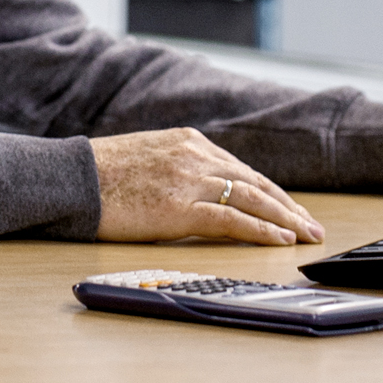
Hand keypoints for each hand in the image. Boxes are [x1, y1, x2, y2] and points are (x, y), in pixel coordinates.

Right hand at [92, 128, 323, 245]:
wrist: (71, 178)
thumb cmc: (99, 173)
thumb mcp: (145, 157)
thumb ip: (177, 167)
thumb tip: (198, 190)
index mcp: (186, 141)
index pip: (241, 168)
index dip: (271, 192)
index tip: (289, 208)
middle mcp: (194, 155)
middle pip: (255, 183)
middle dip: (288, 207)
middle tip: (312, 226)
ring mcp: (189, 180)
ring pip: (252, 199)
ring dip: (286, 220)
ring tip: (306, 236)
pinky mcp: (180, 207)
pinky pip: (233, 220)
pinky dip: (262, 230)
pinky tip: (281, 241)